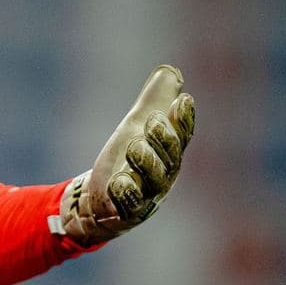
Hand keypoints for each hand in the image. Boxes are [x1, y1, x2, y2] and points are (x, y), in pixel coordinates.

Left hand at [49, 64, 194, 244]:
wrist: (101, 197)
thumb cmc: (128, 160)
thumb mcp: (138, 126)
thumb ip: (154, 101)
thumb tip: (170, 72)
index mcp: (168, 154)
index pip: (181, 136)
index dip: (184, 120)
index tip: (183, 100)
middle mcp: (162, 176)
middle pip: (169, 159)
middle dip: (163, 139)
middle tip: (152, 121)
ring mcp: (145, 196)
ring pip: (152, 183)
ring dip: (145, 162)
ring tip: (135, 145)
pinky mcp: (124, 212)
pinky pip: (128, 206)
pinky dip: (125, 194)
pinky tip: (117, 181)